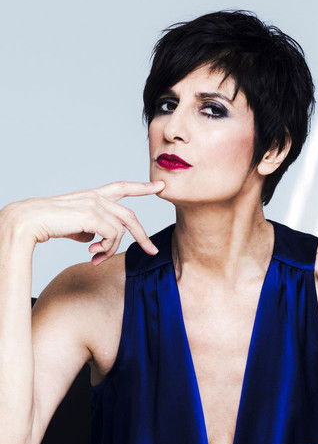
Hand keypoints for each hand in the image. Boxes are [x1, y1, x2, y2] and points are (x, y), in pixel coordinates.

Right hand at [3, 179, 165, 264]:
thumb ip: (90, 228)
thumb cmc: (49, 223)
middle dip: (142, 236)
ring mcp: (96, 205)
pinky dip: (106, 249)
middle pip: (129, 216)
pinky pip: (112, 236)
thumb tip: (96, 239)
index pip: (122, 187)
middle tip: (153, 252)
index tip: (159, 185)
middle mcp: (97, 197)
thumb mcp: (74, 225)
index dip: (141, 187)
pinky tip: (93, 255)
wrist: (32, 220)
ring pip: (121, 231)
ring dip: (112, 249)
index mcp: (93, 195)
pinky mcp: (93, 215)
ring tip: (97, 258)